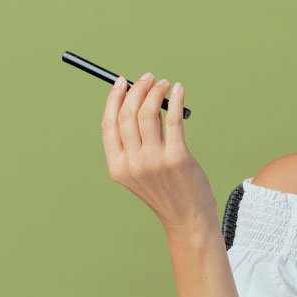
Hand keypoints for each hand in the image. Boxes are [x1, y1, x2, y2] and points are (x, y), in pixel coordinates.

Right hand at [101, 73, 216, 236]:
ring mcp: (154, 161)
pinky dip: (176, 100)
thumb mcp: (141, 171)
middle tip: (148, 78)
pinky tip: (179, 90)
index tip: (121, 82)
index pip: (108, 123)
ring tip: (164, 83)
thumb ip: (136, 143)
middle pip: (127, 115)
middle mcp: (132, 163)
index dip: (114, 99)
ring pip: (149, 113)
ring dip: (156, 92)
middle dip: (136, 90)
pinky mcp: (178, 157)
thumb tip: (140, 101)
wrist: (188, 219)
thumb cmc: (167, 191)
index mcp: (117, 166)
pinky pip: (173, 120)